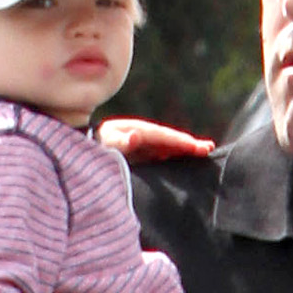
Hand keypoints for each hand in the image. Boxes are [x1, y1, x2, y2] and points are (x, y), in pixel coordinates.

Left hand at [98, 118, 215, 161]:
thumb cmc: (95, 147)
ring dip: (186, 149)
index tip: (197, 148)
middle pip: (169, 140)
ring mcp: (143, 145)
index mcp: (136, 131)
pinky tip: (187, 161)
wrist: (83, 149)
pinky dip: (176, 156)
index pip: (163, 137)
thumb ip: (121, 141)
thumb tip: (136, 136)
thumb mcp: (106, 143)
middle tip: (209, 149)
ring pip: (168, 146)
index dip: (180, 142)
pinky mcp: (142, 155)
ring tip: (205, 152)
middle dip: (189, 144)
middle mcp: (142, 135)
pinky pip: (163, 155)